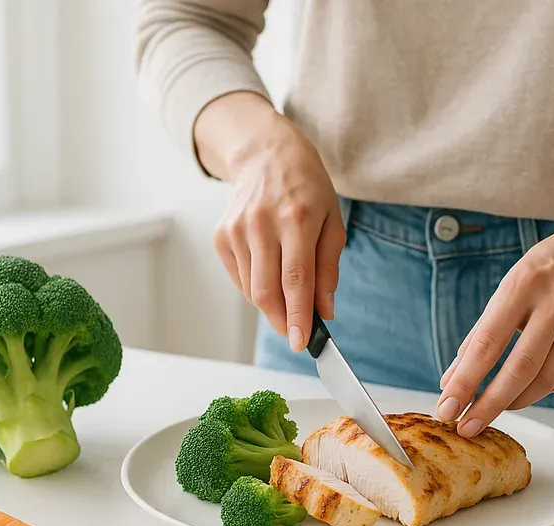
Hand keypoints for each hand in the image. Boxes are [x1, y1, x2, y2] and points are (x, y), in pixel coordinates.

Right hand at [197, 92, 345, 350]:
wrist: (266, 154)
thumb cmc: (307, 189)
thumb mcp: (332, 222)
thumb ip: (328, 269)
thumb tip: (325, 311)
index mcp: (297, 219)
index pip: (296, 280)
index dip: (299, 316)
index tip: (303, 343)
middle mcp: (263, 224)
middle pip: (268, 290)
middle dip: (282, 321)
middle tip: (296, 334)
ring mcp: (237, 229)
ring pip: (252, 289)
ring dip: (272, 306)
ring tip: (289, 297)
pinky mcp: (221, 235)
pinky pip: (239, 278)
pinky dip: (256, 289)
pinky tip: (269, 275)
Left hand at [437, 165, 553, 436]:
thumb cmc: (549, 267)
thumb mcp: (510, 286)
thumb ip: (482, 333)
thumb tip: (452, 378)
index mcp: (522, 286)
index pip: (487, 344)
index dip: (465, 381)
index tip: (447, 407)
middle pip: (519, 369)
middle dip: (488, 405)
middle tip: (467, 428)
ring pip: (546, 380)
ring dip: (515, 402)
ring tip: (495, 409)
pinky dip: (543, 391)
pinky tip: (529, 390)